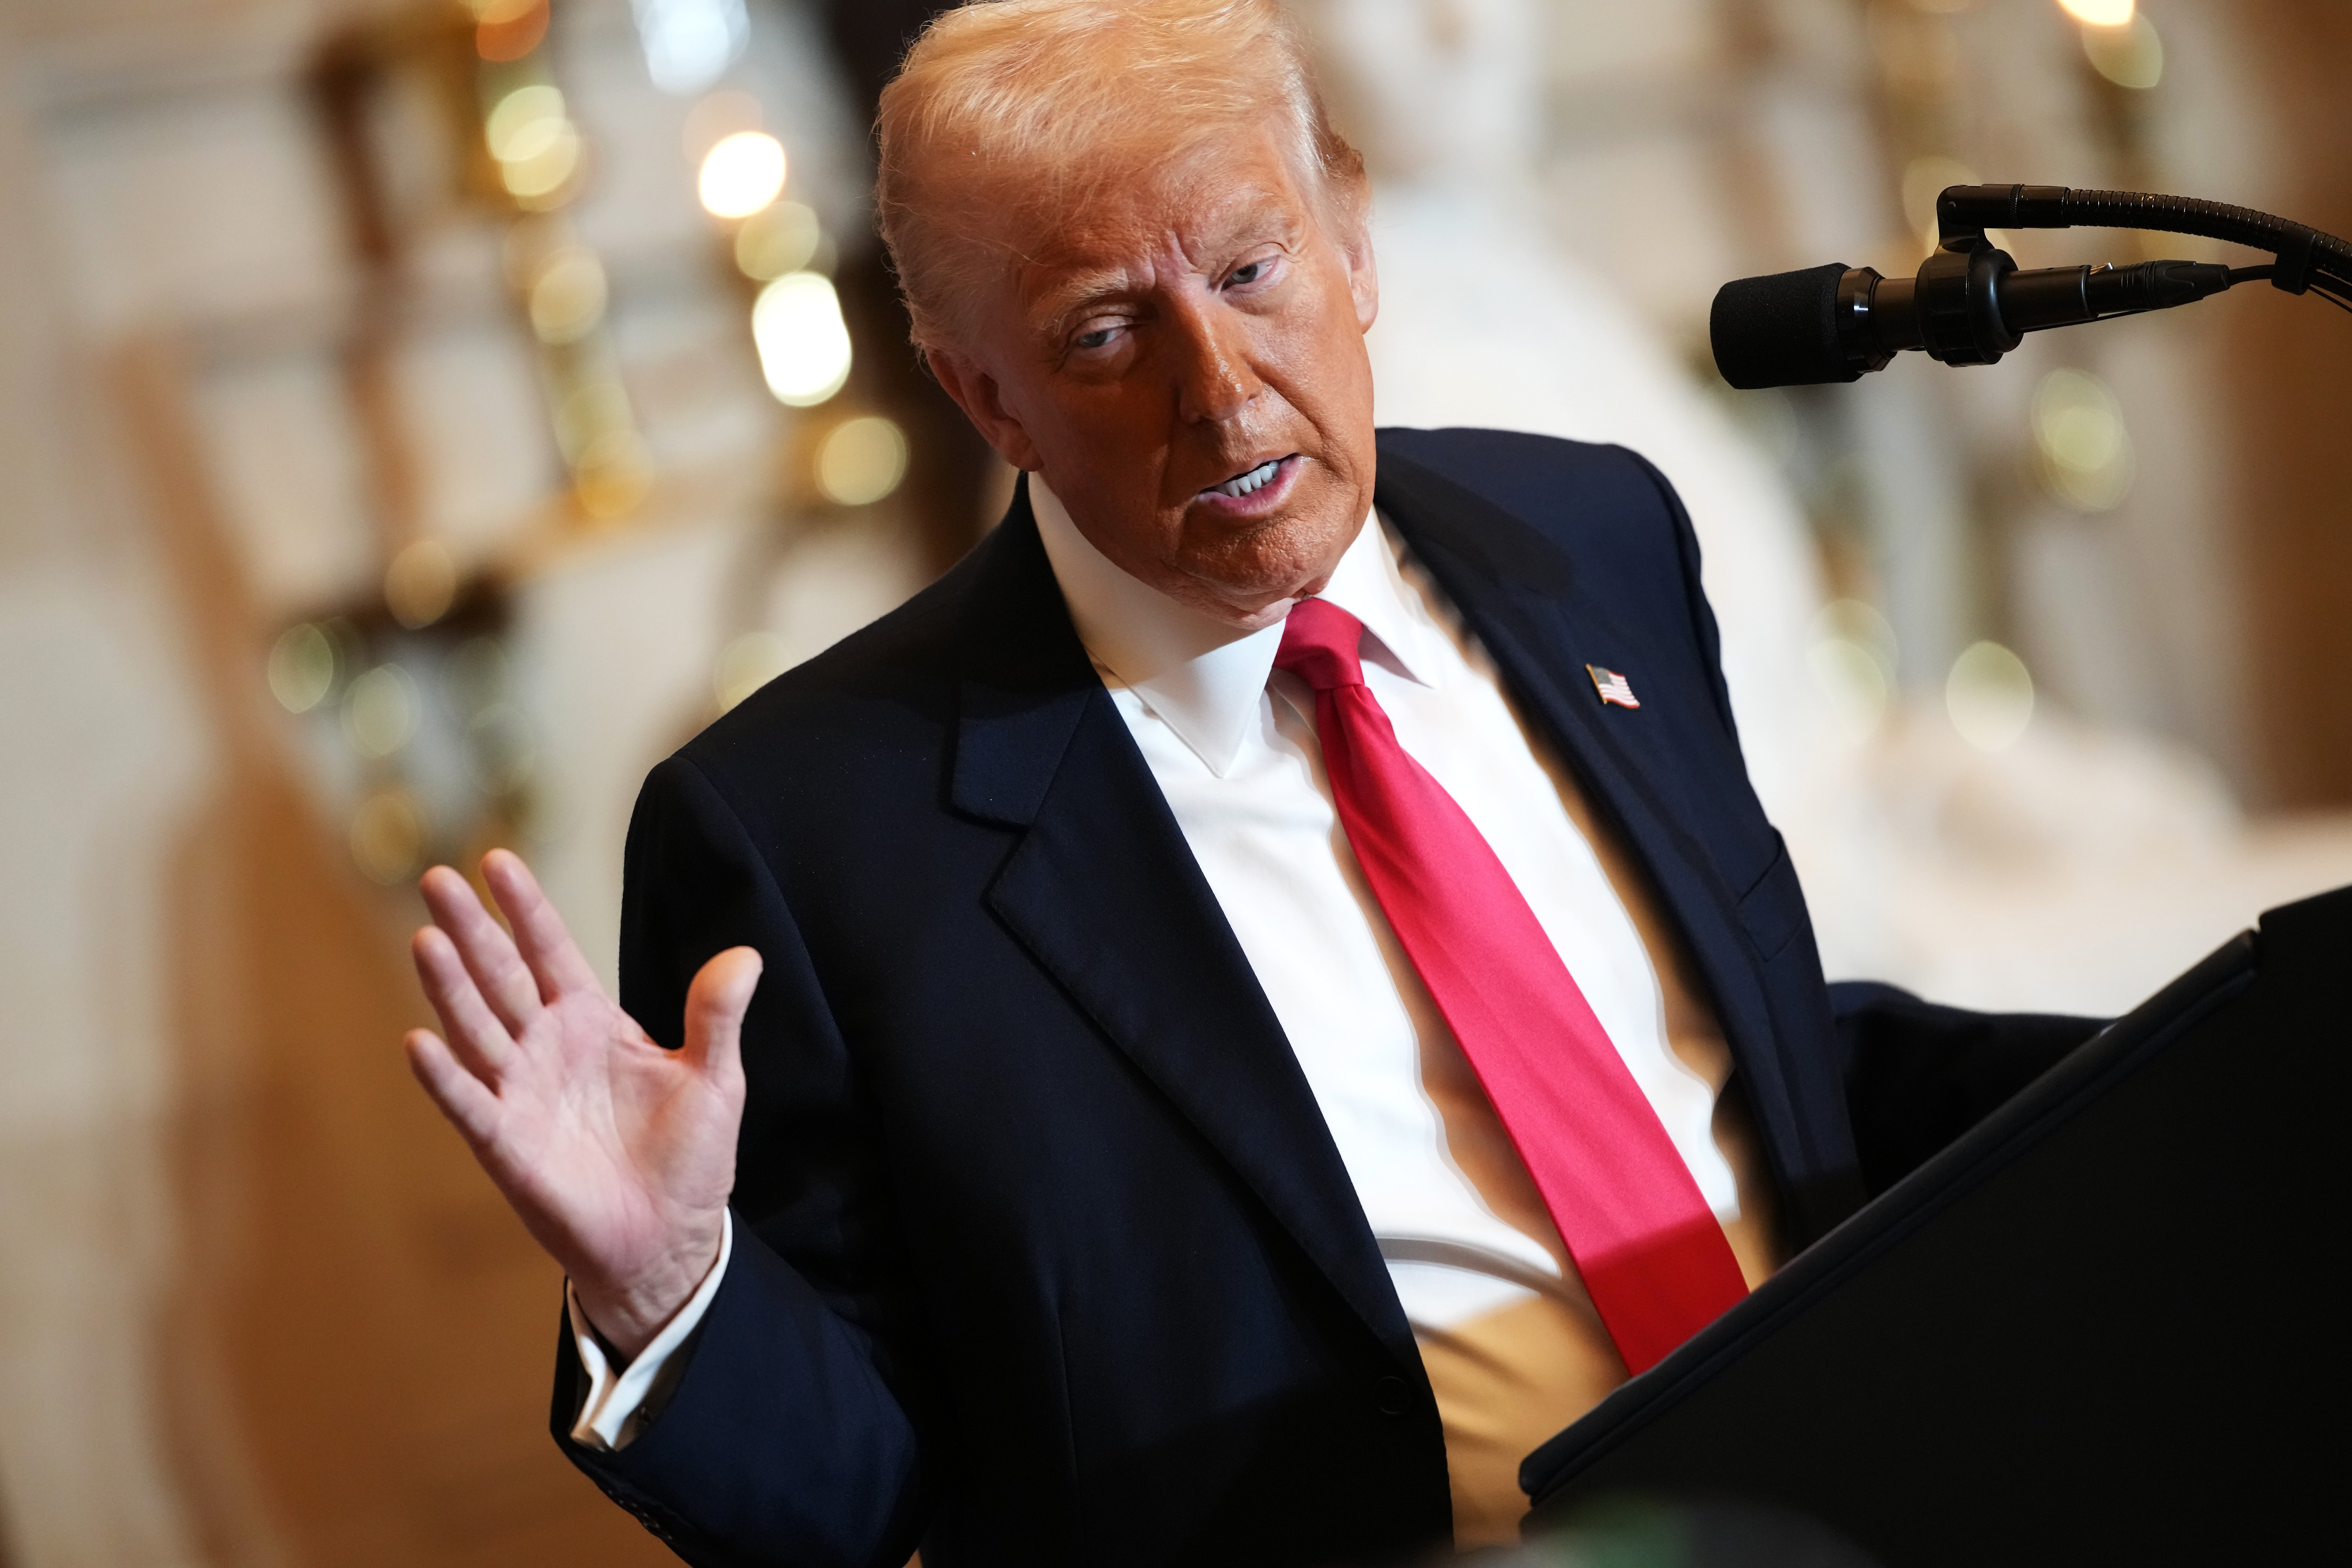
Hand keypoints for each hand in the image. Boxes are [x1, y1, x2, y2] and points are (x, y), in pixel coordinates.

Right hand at [404, 849, 760, 1358]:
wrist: (671, 1236)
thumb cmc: (690, 1157)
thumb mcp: (715, 1079)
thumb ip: (718, 1017)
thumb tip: (747, 956)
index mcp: (593, 1023)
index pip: (551, 952)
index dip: (526, 910)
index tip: (497, 861)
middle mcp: (547, 1049)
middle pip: (501, 976)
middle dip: (471, 929)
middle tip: (437, 878)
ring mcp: (521, 1093)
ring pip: (477, 1028)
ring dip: (450, 987)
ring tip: (427, 938)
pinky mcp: (508, 1145)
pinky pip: (470, 1103)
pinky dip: (445, 1076)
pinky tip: (419, 1042)